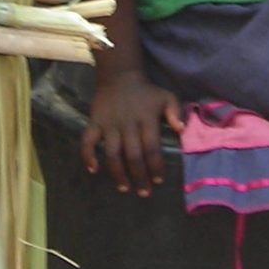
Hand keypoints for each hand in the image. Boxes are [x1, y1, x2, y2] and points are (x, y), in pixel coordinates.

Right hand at [82, 70, 183, 196]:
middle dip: (139, 176)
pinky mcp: (94, 122)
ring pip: (111, 153)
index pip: (151, 147)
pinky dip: (87, 155)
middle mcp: (127, 124)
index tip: (159, 180)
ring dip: (117, 173)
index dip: (155, 166)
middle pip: (133, 155)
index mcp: (146, 119)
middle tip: (144, 192)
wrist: (119, 76)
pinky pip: (87, 140)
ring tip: (124, 188)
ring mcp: (109, 124)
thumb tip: (181, 129)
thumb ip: (176, 112)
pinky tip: (93, 169)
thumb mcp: (166, 96)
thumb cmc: (146, 92)